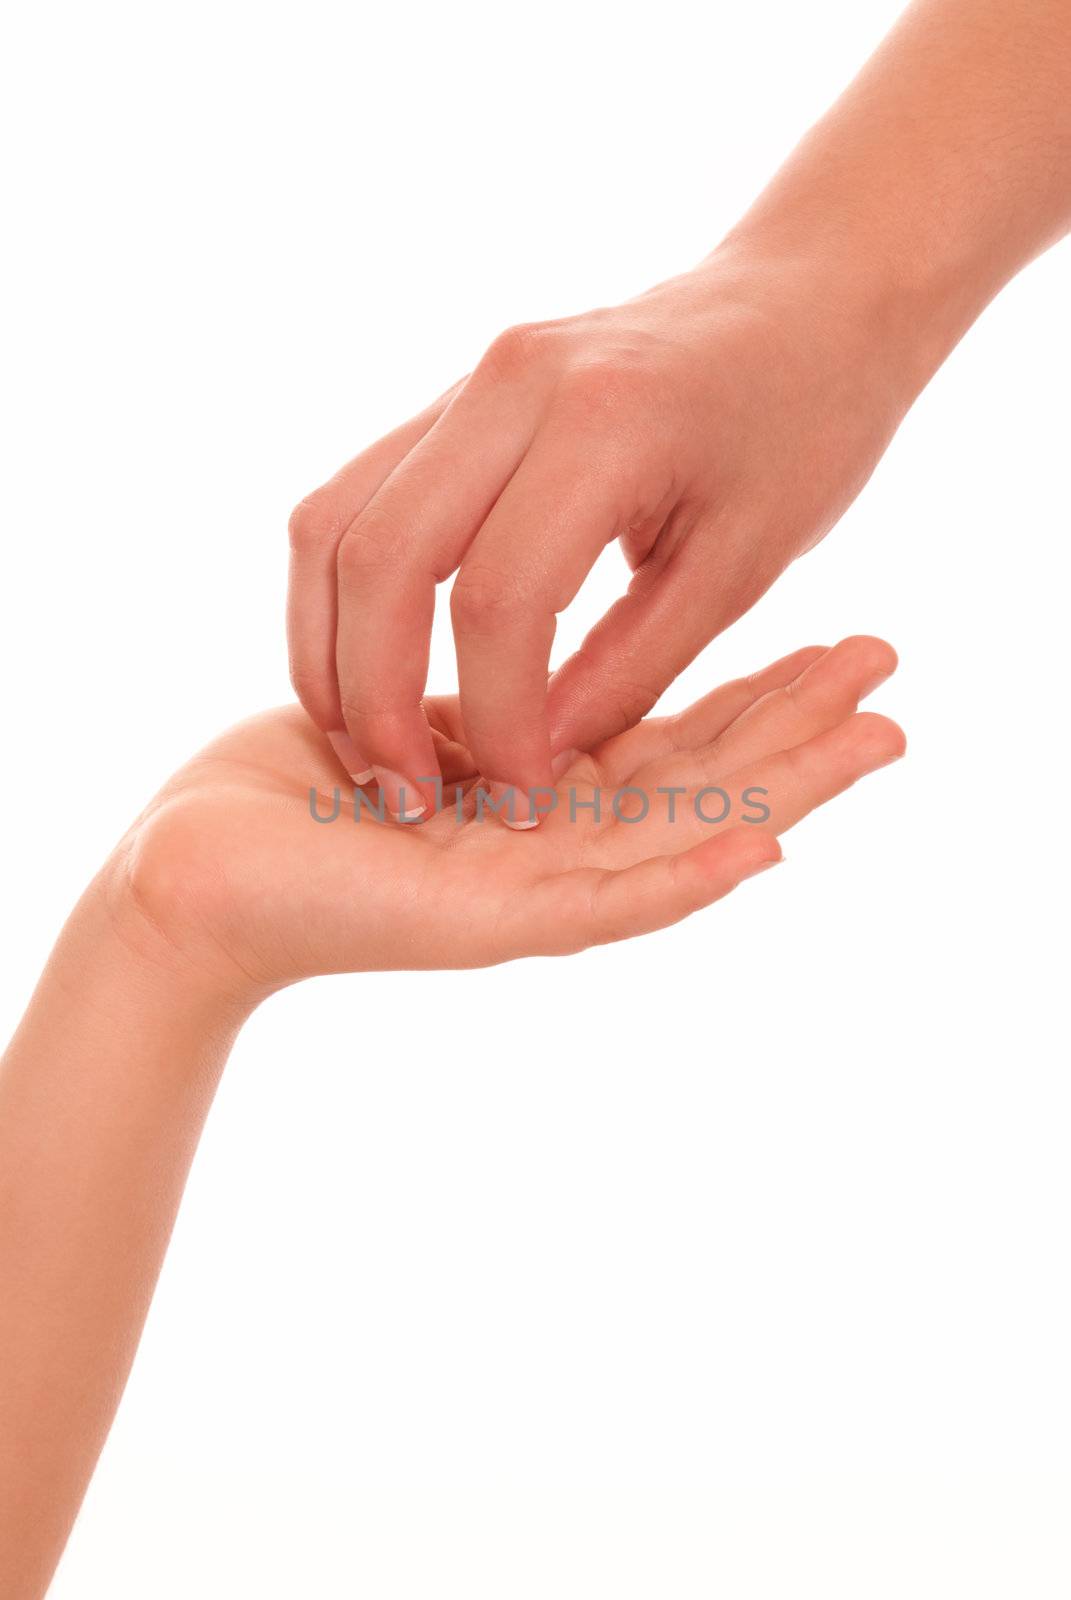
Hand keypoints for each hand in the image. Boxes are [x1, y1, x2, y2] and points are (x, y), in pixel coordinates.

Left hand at [118, 636, 903, 1000]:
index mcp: (541, 794)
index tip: (827, 638)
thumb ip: (488, 691)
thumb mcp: (410, 709)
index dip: (752, 691)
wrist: (202, 869)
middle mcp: (556, 845)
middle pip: (702, 786)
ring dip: (781, 796)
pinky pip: (606, 899)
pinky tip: (768, 846)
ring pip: (682, 841)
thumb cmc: (292, 789)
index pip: (671, 739)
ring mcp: (535, 892)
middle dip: (797, 729)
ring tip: (878, 742)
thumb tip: (543, 635)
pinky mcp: (495, 925)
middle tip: (893, 680)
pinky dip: (686, 877)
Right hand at [287, 249, 911, 817]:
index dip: (496, 720)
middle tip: (401, 793)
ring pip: (334, 522)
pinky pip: (351, 498)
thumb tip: (534, 756)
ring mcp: (465, 381)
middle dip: (374, 696)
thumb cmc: (801, 429)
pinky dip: (343, 595)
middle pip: (381, 557)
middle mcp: (510, 384)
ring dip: (330, 647)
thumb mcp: (742, 565)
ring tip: (363, 744)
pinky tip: (368, 667)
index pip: (500, 600)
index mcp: (605, 422)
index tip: (520, 800)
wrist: (800, 299)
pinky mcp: (446, 399)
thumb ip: (632, 667)